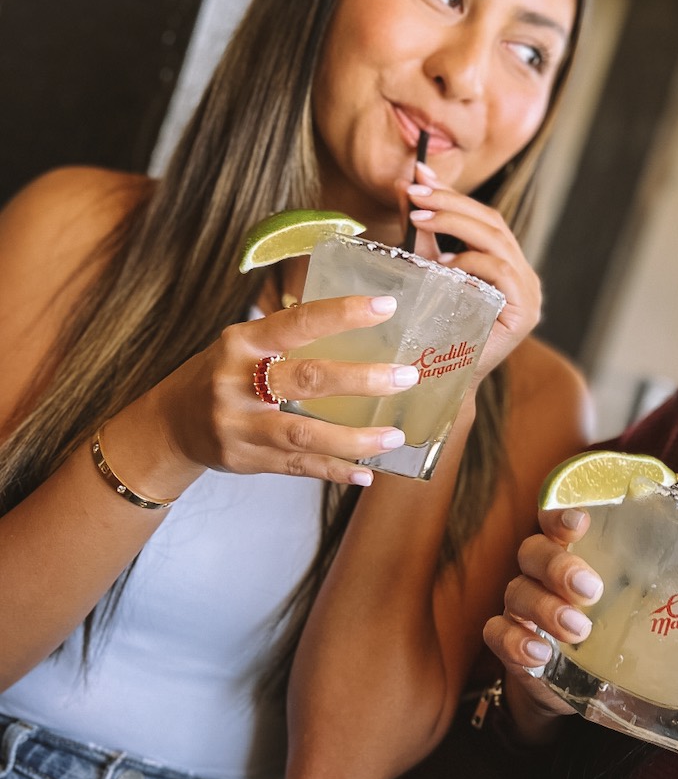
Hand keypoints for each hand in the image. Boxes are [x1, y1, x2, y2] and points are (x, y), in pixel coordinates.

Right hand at [152, 294, 419, 486]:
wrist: (170, 424)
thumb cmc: (222, 374)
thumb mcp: (244, 345)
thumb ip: (290, 337)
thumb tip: (361, 323)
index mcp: (243, 342)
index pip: (298, 321)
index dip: (343, 313)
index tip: (386, 306)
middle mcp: (238, 382)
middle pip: (308, 379)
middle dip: (361, 379)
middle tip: (406, 376)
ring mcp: (241, 425)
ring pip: (305, 434)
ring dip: (355, 438)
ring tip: (395, 436)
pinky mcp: (246, 459)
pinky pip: (299, 467)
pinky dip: (335, 471)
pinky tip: (366, 471)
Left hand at [407, 168, 539, 376]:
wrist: (438, 382)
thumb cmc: (431, 328)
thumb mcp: (424, 270)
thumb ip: (420, 232)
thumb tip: (402, 184)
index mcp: (505, 263)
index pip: (483, 217)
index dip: (452, 192)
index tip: (419, 174)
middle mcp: (523, 275)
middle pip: (492, 223)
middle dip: (451, 202)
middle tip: (414, 192)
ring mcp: (528, 294)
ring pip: (497, 242)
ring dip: (457, 224)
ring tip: (420, 217)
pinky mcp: (523, 313)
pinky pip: (500, 274)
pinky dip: (472, 262)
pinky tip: (444, 261)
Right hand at [483, 507, 603, 731]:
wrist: (574, 683)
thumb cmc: (612, 630)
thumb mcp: (646, 618)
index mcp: (576, 552)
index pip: (558, 520)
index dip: (563, 515)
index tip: (581, 521)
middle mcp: (542, 572)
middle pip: (534, 550)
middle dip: (560, 565)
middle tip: (591, 589)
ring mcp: (522, 605)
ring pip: (517, 590)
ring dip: (546, 608)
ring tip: (578, 630)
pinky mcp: (509, 640)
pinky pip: (497, 632)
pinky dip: (514, 640)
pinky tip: (539, 654)